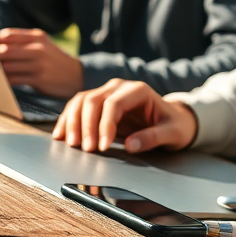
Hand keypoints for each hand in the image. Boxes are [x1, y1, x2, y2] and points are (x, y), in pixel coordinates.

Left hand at [0, 28, 83, 97]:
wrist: (77, 76)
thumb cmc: (53, 60)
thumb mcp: (42, 45)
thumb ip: (22, 41)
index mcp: (37, 36)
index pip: (6, 35)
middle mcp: (38, 48)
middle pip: (3, 50)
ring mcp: (39, 64)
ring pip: (7, 66)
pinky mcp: (39, 79)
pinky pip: (14, 80)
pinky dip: (5, 81)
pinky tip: (2, 82)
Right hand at [52, 79, 196, 152]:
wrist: (174, 119)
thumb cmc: (175, 125)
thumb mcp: (173, 133)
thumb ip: (153, 137)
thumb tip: (131, 145)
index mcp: (138, 90)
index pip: (113, 104)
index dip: (104, 125)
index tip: (102, 148)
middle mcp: (119, 87)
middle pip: (93, 100)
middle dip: (85, 126)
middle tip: (85, 150)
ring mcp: (107, 93)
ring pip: (81, 101)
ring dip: (72, 122)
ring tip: (70, 144)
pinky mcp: (99, 103)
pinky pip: (77, 107)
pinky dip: (67, 120)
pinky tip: (60, 135)